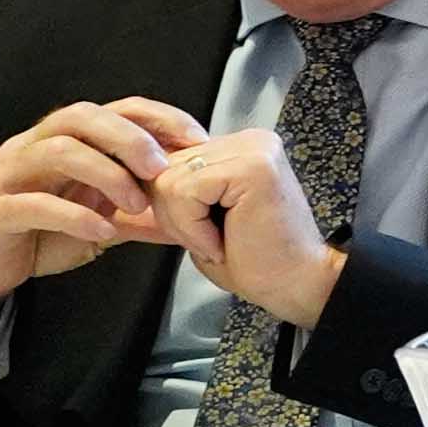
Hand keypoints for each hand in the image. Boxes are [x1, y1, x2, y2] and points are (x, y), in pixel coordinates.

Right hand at [0, 96, 215, 346]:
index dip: (157, 116)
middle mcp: (32, 147)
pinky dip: (73, 215)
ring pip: (56, 151)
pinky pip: (31, 204)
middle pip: (80, 117)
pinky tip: (103, 232)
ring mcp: (8, 176)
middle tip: (163, 167)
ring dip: (105, 173)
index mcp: (62, 141)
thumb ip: (140, 216)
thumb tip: (191, 219)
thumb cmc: (37, 235)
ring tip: (136, 204)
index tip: (197, 138)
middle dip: (129, 136)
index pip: (113, 109)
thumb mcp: (99, 222)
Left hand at [147, 129, 350, 329]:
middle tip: (209, 241)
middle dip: (173, 214)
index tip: (203, 233)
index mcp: (239, 148)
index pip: (168, 159)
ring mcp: (254, 149)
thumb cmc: (255, 260)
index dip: (169, 205)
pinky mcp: (253, 167)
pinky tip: (219, 241)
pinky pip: (185, 191)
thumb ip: (178, 188)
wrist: (296, 286)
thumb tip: (131, 177)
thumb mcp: (201, 215)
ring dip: (182, 224)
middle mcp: (249, 140)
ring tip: (216, 241)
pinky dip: (192, 227)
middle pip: (163, 167)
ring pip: (168, 179)